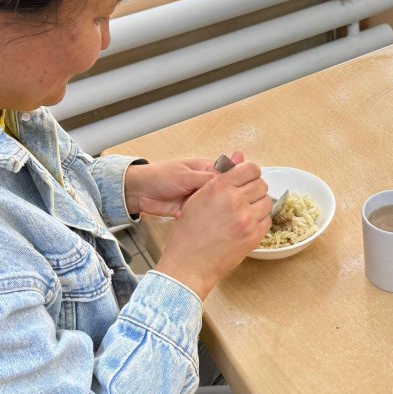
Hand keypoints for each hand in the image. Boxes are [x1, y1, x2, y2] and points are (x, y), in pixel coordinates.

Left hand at [125, 155, 242, 217]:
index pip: (231, 173)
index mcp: (206, 169)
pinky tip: (222, 224)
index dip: (242, 181)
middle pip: (228, 191)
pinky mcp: (194, 210)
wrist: (140, 192)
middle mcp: (206, 183)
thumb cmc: (160, 176)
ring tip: (236, 216)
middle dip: (236, 199)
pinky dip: (213, 219)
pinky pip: (208, 215)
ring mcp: (201, 198)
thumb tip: (229, 179)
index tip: (251, 190)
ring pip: (219, 205)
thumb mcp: (186, 176)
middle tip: (245, 206)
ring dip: (225, 210)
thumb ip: (207, 179)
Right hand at [155, 158, 271, 300]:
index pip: (250, 168)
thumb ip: (220, 178)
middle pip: (261, 184)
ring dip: (259, 205)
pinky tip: (247, 225)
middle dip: (255, 189)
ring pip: (267, 202)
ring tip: (245, 212)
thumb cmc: (189, 232)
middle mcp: (235, 200)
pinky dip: (260, 221)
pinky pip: (267, 220)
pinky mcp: (254, 236)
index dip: (250, 172)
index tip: (248, 178)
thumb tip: (238, 157)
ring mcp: (247, 219)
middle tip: (245, 197)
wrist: (190, 263)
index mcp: (219, 187)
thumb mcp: (198, 198)